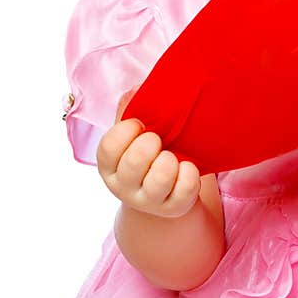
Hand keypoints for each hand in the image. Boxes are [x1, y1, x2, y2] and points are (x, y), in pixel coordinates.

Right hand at [95, 87, 202, 217]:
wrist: (165, 193)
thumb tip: (138, 88)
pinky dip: (190, 173)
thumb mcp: (134, 137)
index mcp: (109, 167)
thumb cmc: (147, 155)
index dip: (125, 131)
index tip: (139, 124)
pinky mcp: (173, 208)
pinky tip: (187, 167)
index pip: (107, 149)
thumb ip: (131, 111)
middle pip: (133, 164)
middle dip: (149, 144)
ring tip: (171, 157)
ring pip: (159, 180)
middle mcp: (124, 187)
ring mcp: (148, 201)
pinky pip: (185, 188)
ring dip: (169, 161)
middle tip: (157, 140)